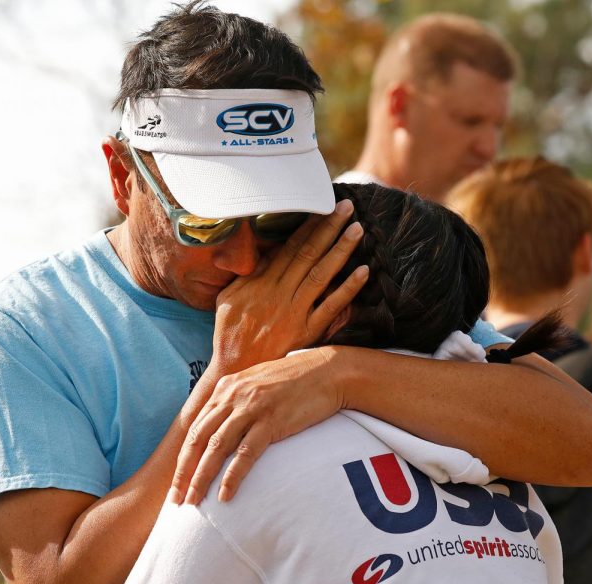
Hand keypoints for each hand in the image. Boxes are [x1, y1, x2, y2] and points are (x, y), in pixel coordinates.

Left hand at [171, 347, 343, 504]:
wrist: (327, 371)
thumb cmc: (295, 380)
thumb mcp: (256, 383)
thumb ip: (236, 400)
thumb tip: (221, 424)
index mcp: (226, 388)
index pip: (195, 427)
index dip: (183, 457)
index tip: (176, 481)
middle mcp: (233, 396)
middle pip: (198, 439)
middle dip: (183, 472)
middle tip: (175, 499)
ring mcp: (252, 408)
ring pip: (216, 448)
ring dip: (201, 478)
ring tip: (192, 502)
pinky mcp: (271, 421)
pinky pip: (245, 454)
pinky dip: (232, 477)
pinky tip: (225, 496)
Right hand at [211, 199, 367, 373]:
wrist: (234, 370)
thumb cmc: (229, 334)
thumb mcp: (228, 298)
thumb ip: (245, 274)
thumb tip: (261, 252)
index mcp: (260, 282)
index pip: (288, 246)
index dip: (307, 225)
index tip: (321, 205)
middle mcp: (278, 293)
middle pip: (307, 253)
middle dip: (328, 228)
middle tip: (348, 207)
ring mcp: (294, 312)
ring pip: (321, 274)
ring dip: (340, 250)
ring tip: (357, 230)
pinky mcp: (306, 332)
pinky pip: (330, 307)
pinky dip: (347, 289)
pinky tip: (363, 271)